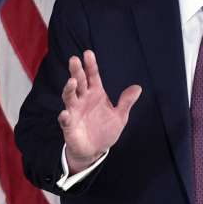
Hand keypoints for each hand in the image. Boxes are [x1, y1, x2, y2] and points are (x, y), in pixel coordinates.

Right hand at [58, 50, 141, 173]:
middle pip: (79, 82)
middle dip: (76, 71)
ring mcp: (74, 111)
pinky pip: (65, 119)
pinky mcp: (69, 125)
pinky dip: (64, 116)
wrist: (95, 150)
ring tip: (72, 82)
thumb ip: (126, 102)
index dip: (90, 65)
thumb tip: (138, 88)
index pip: (92, 76)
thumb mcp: (120, 116)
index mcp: (96, 94)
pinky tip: (65, 114)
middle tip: (74, 59)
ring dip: (69, 89)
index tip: (88, 53)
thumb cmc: (105, 130)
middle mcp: (83, 99)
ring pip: (69, 97)